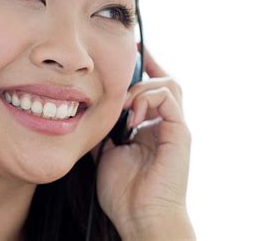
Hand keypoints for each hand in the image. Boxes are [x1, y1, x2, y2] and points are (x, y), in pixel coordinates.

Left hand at [91, 44, 194, 238]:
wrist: (139, 216)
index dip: (141, 71)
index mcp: (151, 127)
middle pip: (165, 80)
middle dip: (146, 65)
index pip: (152, 90)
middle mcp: (165, 124)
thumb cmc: (123, 190)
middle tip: (128, 58)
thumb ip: (104, 130)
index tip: (126, 57)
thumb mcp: (105, 152)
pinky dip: (149, 98)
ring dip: (142, 86)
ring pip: (170, 84)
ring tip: (124, 101)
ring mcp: (175, 128)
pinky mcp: (181, 134)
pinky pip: (170, 99)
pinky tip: (132, 115)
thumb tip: (91, 111)